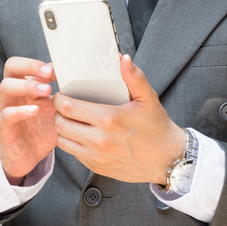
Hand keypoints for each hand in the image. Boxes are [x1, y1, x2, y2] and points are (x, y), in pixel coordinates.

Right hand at [0, 57, 57, 183]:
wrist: (28, 158)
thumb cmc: (43, 130)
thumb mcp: (56, 111)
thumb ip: (65, 97)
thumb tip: (85, 82)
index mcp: (26, 86)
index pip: (26, 64)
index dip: (42, 63)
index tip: (60, 69)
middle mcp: (14, 93)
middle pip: (11, 67)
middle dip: (30, 65)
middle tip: (49, 72)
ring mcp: (6, 108)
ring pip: (5, 87)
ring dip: (26, 85)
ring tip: (46, 90)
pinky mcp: (4, 127)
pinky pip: (6, 115)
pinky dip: (19, 111)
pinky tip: (35, 111)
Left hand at [52, 54, 184, 183]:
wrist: (168, 159)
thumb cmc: (156, 127)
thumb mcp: (148, 99)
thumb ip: (134, 77)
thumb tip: (123, 58)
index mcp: (108, 119)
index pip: (66, 106)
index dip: (59, 98)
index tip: (63, 94)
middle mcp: (99, 140)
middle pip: (59, 123)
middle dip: (58, 112)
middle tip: (65, 106)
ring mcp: (96, 156)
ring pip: (62, 140)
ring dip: (62, 129)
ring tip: (70, 120)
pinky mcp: (96, 167)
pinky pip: (73, 153)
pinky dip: (72, 143)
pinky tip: (81, 134)